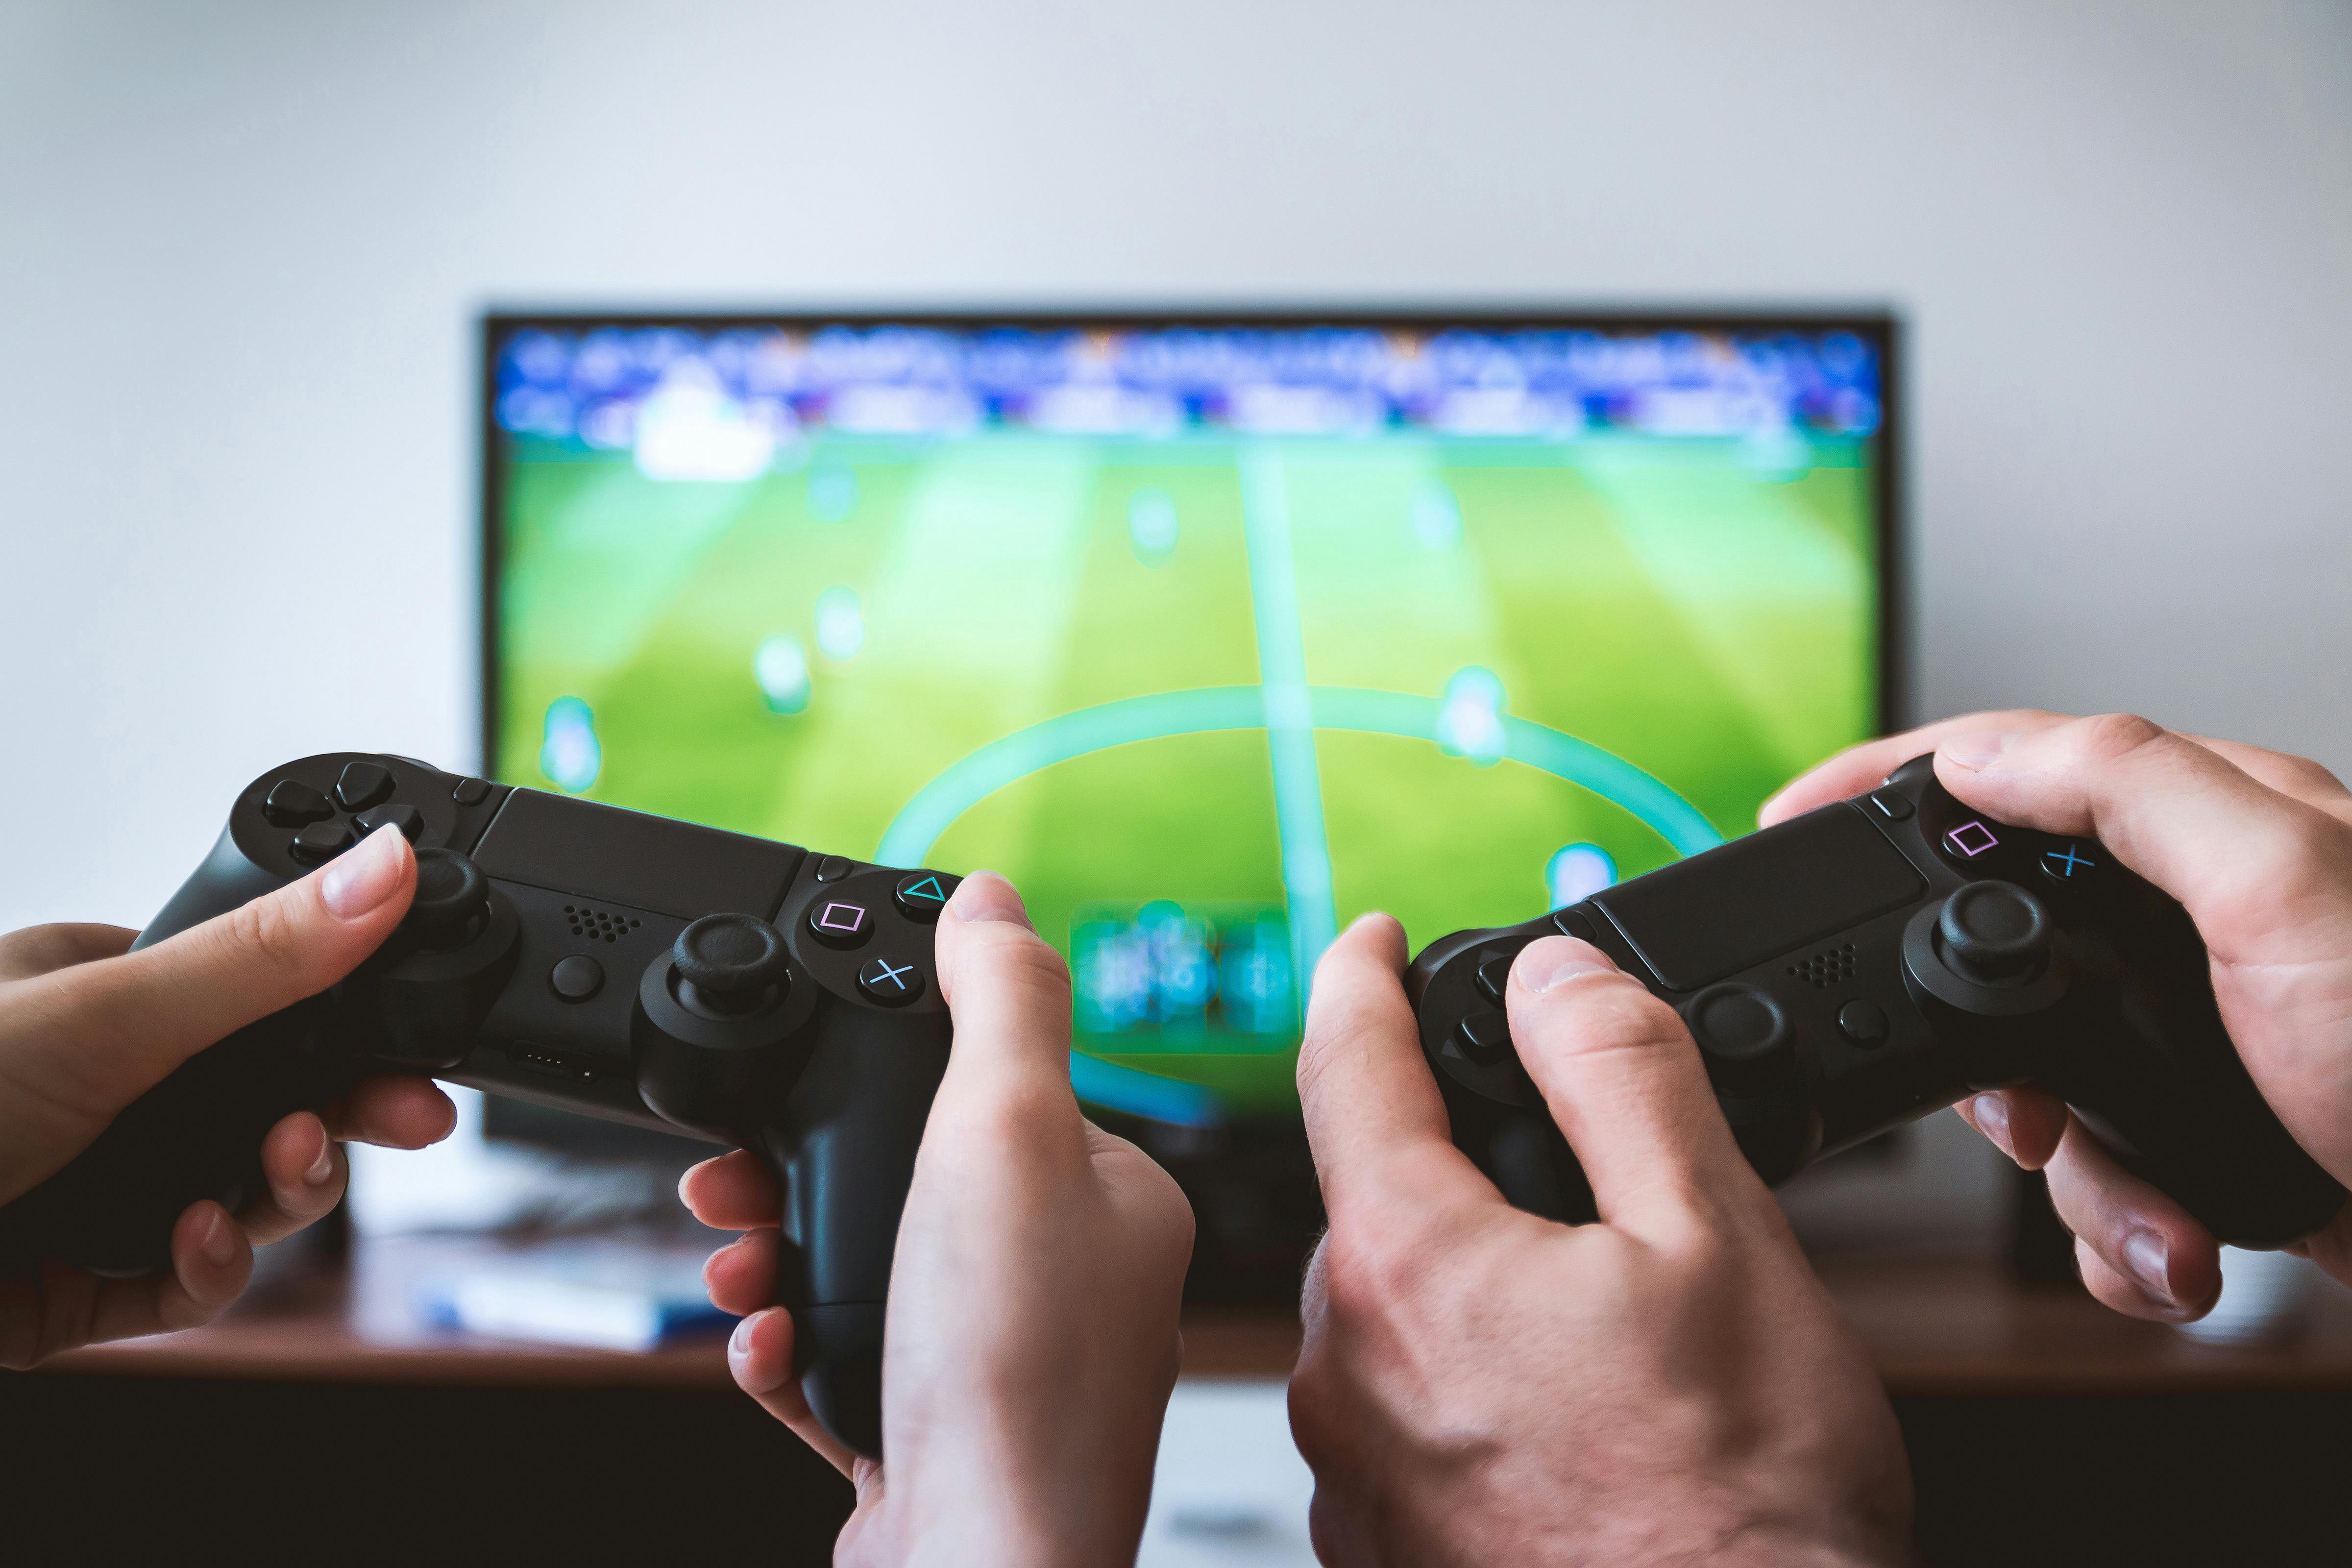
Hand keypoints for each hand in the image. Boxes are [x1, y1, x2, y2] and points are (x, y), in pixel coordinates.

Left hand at [0, 824, 456, 1365]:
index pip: (258, 1006)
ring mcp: (85, 1190)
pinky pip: (178, 1284)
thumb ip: (260, 957)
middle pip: (262, 1107)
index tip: (413, 1052)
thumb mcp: (107, 1013)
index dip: (343, 1029)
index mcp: (98, 997)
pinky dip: (206, 1270)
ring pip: (235, 1199)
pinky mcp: (70, 1289)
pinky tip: (196, 1245)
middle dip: (331, 1121)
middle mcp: (97, 1092)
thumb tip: (383, 870)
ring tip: (273, 1180)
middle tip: (402, 1123)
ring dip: (275, 1197)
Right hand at [680, 871, 1194, 1567]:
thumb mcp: (1003, 1130)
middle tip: (732, 1181)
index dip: (890, 1074)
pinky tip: (770, 1350)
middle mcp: (1071, 1282)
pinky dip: (793, 1350)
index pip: (998, 1089)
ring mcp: (1006, 1369)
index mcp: (1112, 1199)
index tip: (804, 1075)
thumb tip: (994, 898)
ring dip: (784, 1259)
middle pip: (914, 1182)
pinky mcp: (941, 1441)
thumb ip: (1001, 1003)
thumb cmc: (1008, 1370)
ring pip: (870, 1272)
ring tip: (739, 1268)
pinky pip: (847, 1365)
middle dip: (807, 1174)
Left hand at [1289, 916, 1912, 1566]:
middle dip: (1456, 1156)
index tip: (1372, 937)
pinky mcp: (1381, 1542)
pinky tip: (1564, 1410)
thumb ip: (1624, 1077)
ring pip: (1394, 1306)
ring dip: (1470, 1277)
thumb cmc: (1739, 1510)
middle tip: (1573, 1175)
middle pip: (1377, 1194)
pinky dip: (1466, 1377)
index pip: (1344, 1063)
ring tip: (1600, 1318)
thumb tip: (1557, 979)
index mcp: (1405, 1264)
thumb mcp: (1716, 1237)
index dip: (1361, 976)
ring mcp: (1354, 1467)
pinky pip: (1403, 1409)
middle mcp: (1344, 1366)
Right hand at [1763, 711, 2351, 1320]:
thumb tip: (1979, 753)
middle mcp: (2203, 922)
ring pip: (2043, 1084)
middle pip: (2000, 939)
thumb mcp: (2283, 889)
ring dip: (2078, 1176)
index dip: (1889, 783)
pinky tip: (2177, 1243)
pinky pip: (2105, 1178)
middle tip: (2007, 1104)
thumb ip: (2129, 790)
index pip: (2011, 765)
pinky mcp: (2218, 1137)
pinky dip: (2121, 1231)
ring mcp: (2208, 1037)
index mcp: (2214, 829)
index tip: (1790, 819)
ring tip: (2145, 1208)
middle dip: (1986, 1046)